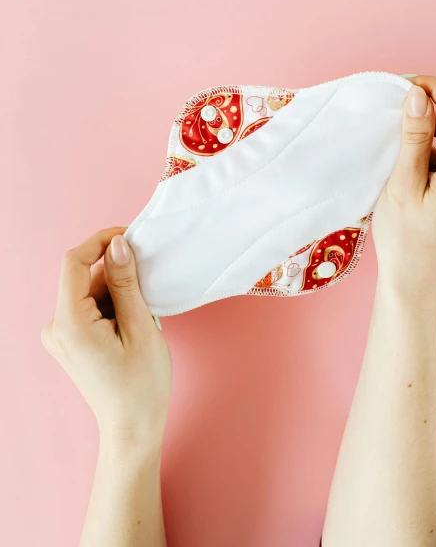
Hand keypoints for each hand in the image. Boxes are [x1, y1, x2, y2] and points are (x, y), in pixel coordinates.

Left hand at [42, 228, 171, 450]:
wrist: (132, 428)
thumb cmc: (141, 385)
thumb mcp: (140, 327)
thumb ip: (126, 282)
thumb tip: (118, 244)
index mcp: (69, 323)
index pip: (73, 262)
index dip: (100, 242)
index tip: (130, 237)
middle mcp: (56, 327)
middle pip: (85, 278)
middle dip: (117, 276)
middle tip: (148, 292)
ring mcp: (60, 335)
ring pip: (90, 292)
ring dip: (118, 294)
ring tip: (141, 321)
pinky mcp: (69, 340)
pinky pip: (89, 307)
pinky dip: (113, 307)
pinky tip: (131, 327)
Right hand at [372, 76, 435, 295]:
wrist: (413, 278)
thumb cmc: (403, 237)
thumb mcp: (401, 182)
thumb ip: (413, 136)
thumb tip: (417, 94)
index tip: (406, 82)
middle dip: (427, 112)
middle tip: (392, 112)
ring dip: (426, 134)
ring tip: (395, 151)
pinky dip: (430, 151)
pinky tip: (408, 166)